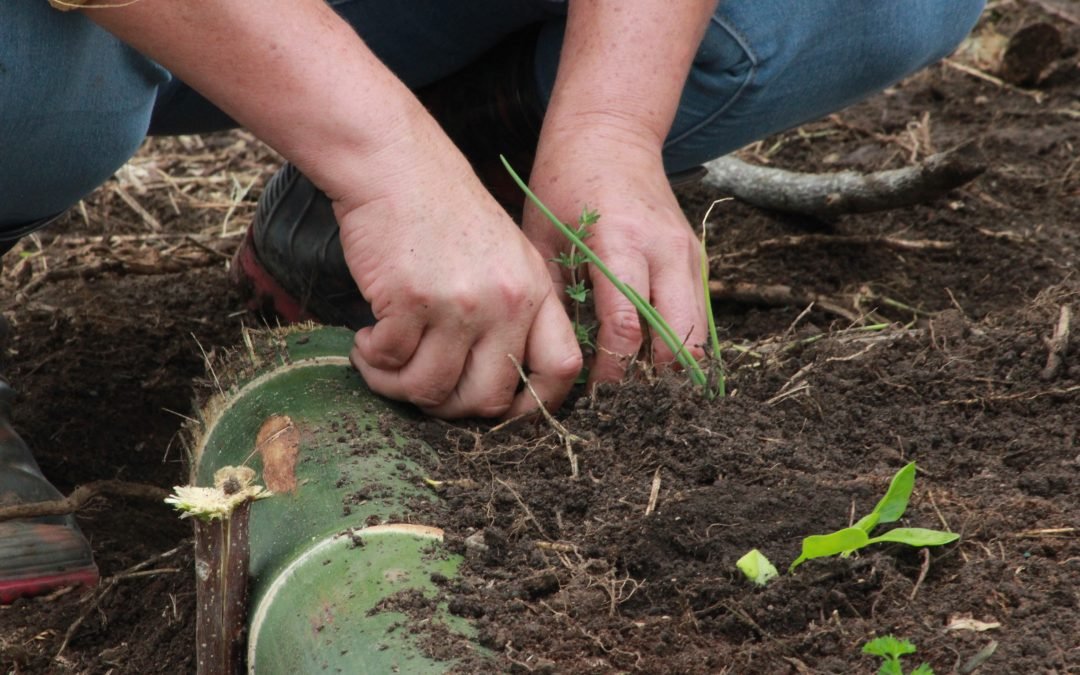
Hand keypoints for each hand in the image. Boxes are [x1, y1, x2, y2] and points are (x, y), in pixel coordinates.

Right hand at [333, 124, 581, 419]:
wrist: (393, 163)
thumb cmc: (443, 211)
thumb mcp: (503, 254)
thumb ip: (513, 311)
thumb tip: (496, 389)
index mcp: (536, 290)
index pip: (562, 369)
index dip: (534, 407)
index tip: (499, 414)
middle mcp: (507, 301)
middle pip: (489, 398)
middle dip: (449, 408)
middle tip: (421, 386)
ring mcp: (461, 302)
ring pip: (432, 389)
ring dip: (398, 387)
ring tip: (382, 362)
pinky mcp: (411, 300)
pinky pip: (391, 363)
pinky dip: (372, 361)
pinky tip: (366, 338)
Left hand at [523, 133, 707, 389]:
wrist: (611, 134)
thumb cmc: (563, 186)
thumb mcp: (543, 239)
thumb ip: (555, 298)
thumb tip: (557, 361)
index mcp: (619, 242)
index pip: (628, 327)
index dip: (612, 371)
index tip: (593, 394)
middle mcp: (664, 249)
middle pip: (677, 338)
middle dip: (653, 379)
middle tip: (621, 402)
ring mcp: (687, 253)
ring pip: (697, 333)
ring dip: (672, 366)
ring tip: (637, 388)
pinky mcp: (697, 256)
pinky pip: (698, 315)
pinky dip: (680, 343)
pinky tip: (651, 360)